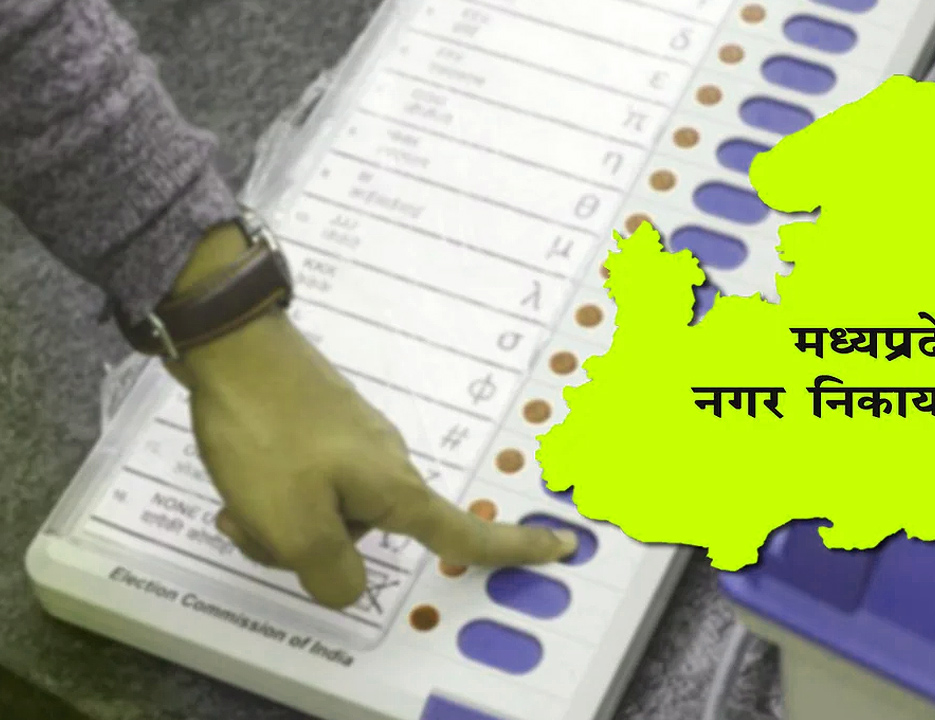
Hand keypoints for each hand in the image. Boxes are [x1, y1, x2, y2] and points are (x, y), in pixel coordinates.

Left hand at [162, 223, 577, 607]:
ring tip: (240, 498)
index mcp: (395, 490)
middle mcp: (386, 463)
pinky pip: (308, 482)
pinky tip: (241, 478)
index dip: (512, 549)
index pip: (465, 533)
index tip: (560, 546)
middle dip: (310, 550)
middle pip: (364, 538)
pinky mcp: (324, 427)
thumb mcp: (292, 526)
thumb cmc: (267, 432)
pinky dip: (274, 494)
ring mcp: (355, 441)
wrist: (232, 343)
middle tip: (256, 526)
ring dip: (280, 521)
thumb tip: (346, 585)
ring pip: (327, 512)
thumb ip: (329, 573)